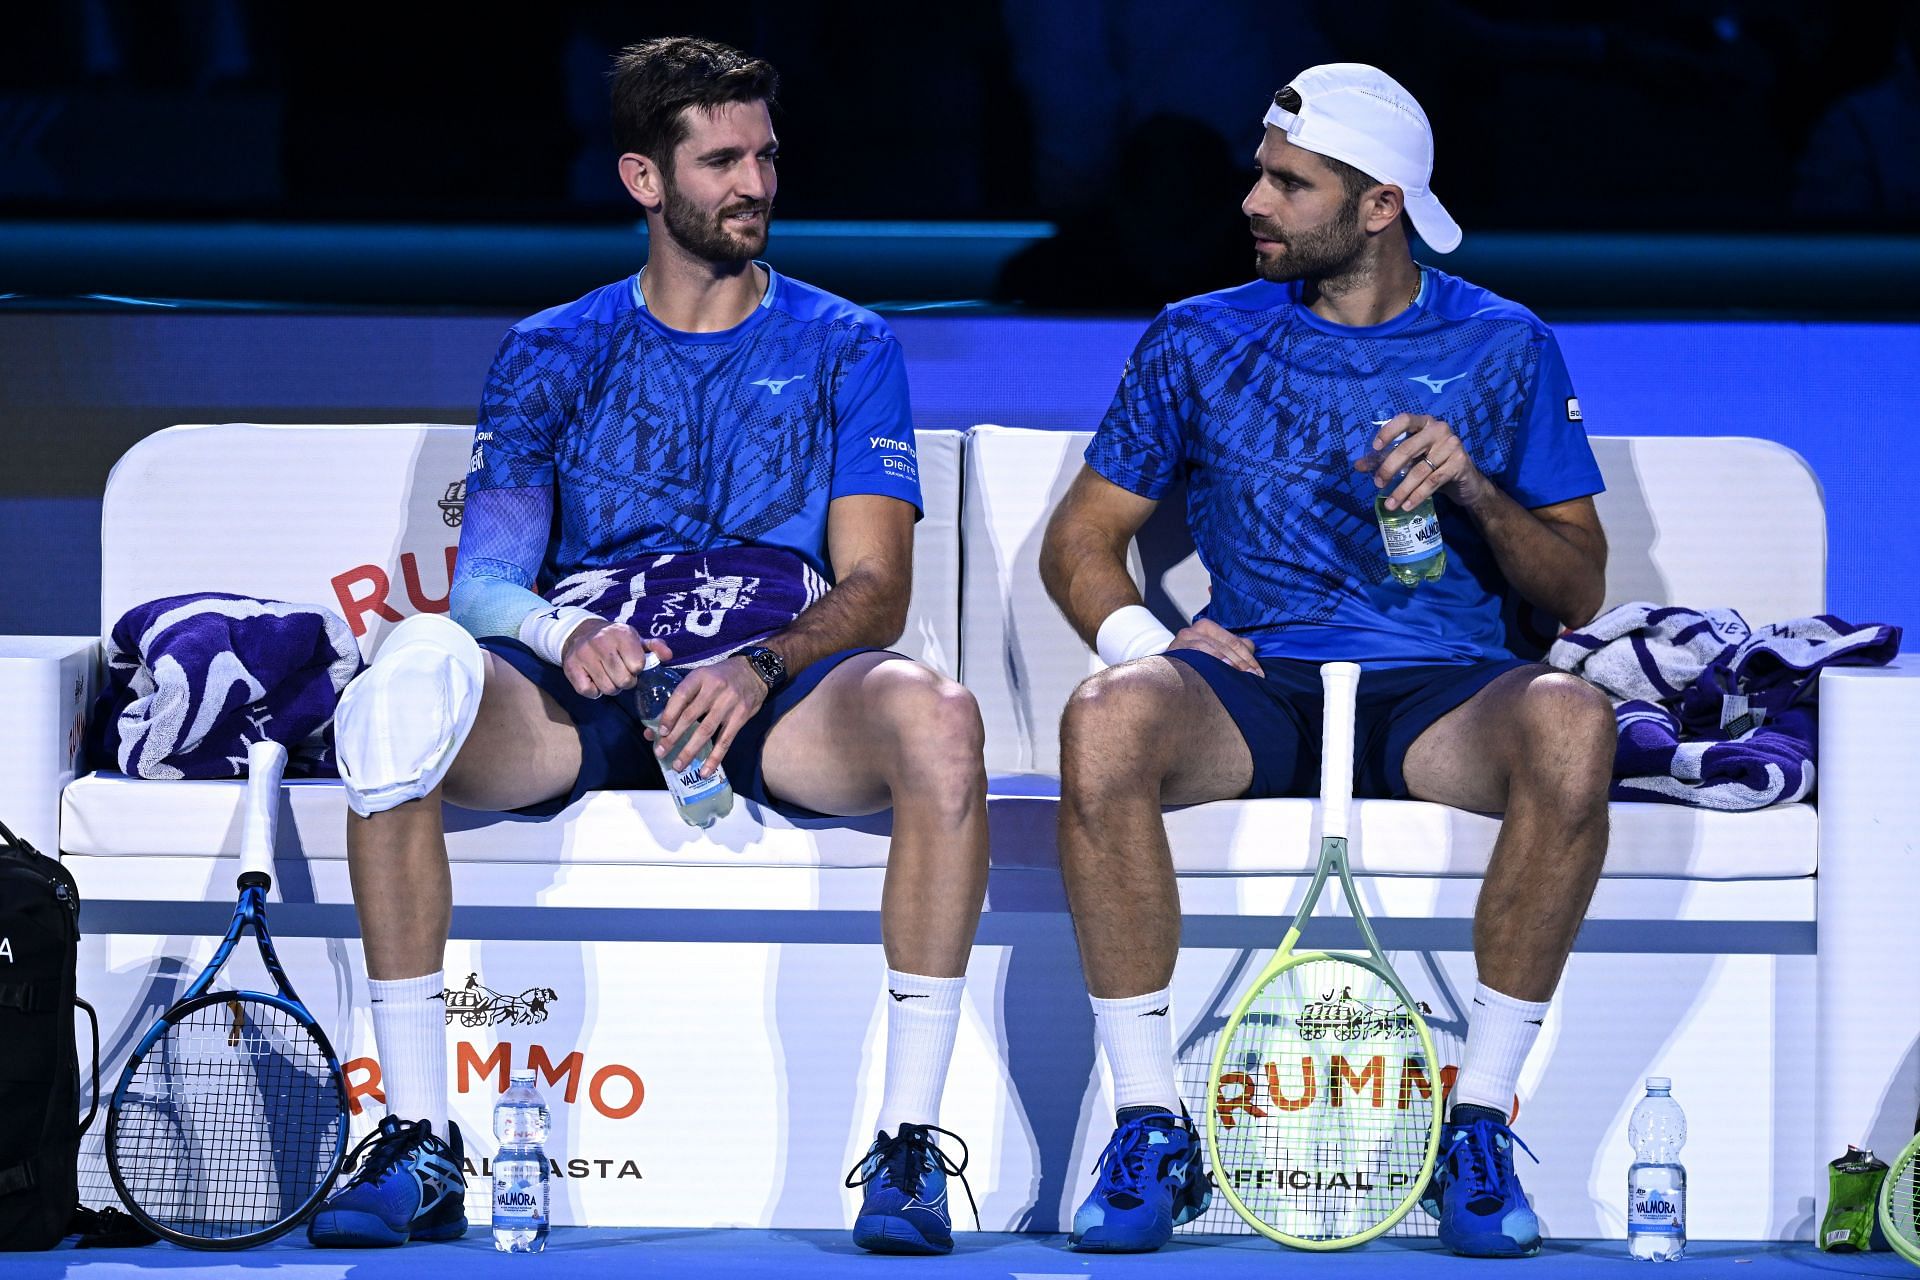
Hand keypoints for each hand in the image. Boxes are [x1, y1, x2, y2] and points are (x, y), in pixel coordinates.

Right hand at [561, 620, 667, 697]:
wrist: (580, 633)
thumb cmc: (615, 641)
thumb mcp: (636, 640)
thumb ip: (655, 647)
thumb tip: (668, 656)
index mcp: (622, 633)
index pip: (637, 665)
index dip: (637, 669)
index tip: (632, 665)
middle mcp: (601, 641)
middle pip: (623, 680)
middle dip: (625, 681)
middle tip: (620, 674)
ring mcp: (584, 654)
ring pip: (607, 688)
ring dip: (611, 687)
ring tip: (608, 676)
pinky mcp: (571, 667)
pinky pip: (588, 691)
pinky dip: (593, 691)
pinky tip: (594, 679)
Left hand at [649, 655, 768, 777]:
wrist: (754, 671)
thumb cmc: (721, 676)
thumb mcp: (702, 677)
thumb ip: (684, 698)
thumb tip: (658, 726)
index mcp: (700, 677)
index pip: (680, 696)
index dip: (669, 715)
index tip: (660, 732)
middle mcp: (714, 689)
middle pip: (690, 716)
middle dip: (673, 737)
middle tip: (660, 753)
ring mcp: (729, 703)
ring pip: (706, 731)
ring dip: (690, 750)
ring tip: (678, 765)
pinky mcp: (741, 716)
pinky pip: (725, 740)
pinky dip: (714, 757)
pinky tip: (705, 770)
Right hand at [1170, 617, 1261, 675]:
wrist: (1163, 672)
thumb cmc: (1192, 663)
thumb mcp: (1211, 652)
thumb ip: (1229, 649)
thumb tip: (1250, 650)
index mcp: (1209, 626)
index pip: (1235, 641)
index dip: (1249, 657)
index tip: (1258, 673)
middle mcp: (1198, 628)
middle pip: (1229, 645)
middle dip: (1244, 662)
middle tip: (1254, 677)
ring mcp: (1187, 637)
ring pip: (1217, 648)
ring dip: (1232, 663)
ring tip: (1243, 674)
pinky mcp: (1178, 648)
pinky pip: (1200, 653)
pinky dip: (1214, 659)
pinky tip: (1222, 668)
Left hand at [1355, 413, 1491, 512]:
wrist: (1465, 481)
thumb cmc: (1433, 465)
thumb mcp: (1410, 460)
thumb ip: (1385, 459)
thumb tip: (1358, 465)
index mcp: (1424, 423)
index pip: (1404, 420)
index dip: (1388, 432)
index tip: (1375, 448)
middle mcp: (1439, 429)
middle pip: (1408, 448)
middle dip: (1389, 468)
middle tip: (1378, 483)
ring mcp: (1451, 445)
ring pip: (1419, 470)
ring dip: (1402, 489)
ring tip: (1390, 504)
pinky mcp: (1459, 463)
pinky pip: (1433, 481)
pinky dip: (1417, 495)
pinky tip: (1407, 505)